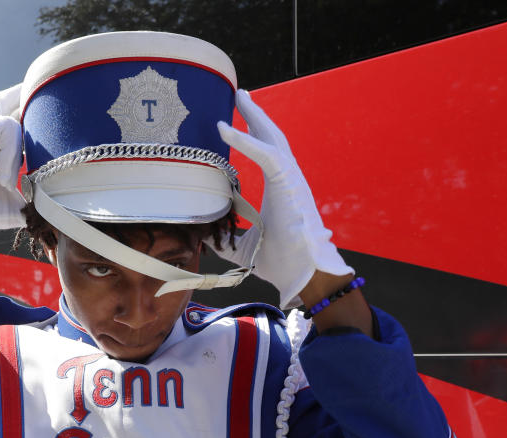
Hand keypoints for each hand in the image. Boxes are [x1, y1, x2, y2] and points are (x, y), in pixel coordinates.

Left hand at [217, 89, 351, 307]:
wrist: (302, 274)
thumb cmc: (281, 261)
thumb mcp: (243, 247)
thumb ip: (226, 239)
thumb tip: (204, 238)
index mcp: (280, 188)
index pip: (267, 152)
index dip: (253, 134)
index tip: (237, 120)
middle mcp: (287, 179)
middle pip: (271, 137)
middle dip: (255, 114)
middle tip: (240, 94)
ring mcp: (291, 179)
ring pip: (273, 138)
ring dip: (255, 117)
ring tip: (241, 97)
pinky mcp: (288, 184)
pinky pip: (266, 155)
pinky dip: (246, 141)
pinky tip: (226, 130)